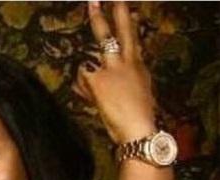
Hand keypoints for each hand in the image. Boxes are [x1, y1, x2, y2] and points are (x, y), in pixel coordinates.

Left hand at [74, 1, 157, 143]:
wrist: (138, 127)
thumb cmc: (135, 116)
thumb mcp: (132, 94)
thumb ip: (113, 82)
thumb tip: (92, 79)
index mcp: (137, 65)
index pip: (132, 38)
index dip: (127, 21)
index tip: (125, 7)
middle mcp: (127, 62)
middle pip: (119, 31)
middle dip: (111, 12)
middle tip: (97, 0)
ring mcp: (112, 69)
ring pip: (100, 46)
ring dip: (92, 52)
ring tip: (93, 28)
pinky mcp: (98, 80)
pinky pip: (82, 76)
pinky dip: (82, 86)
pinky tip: (89, 94)